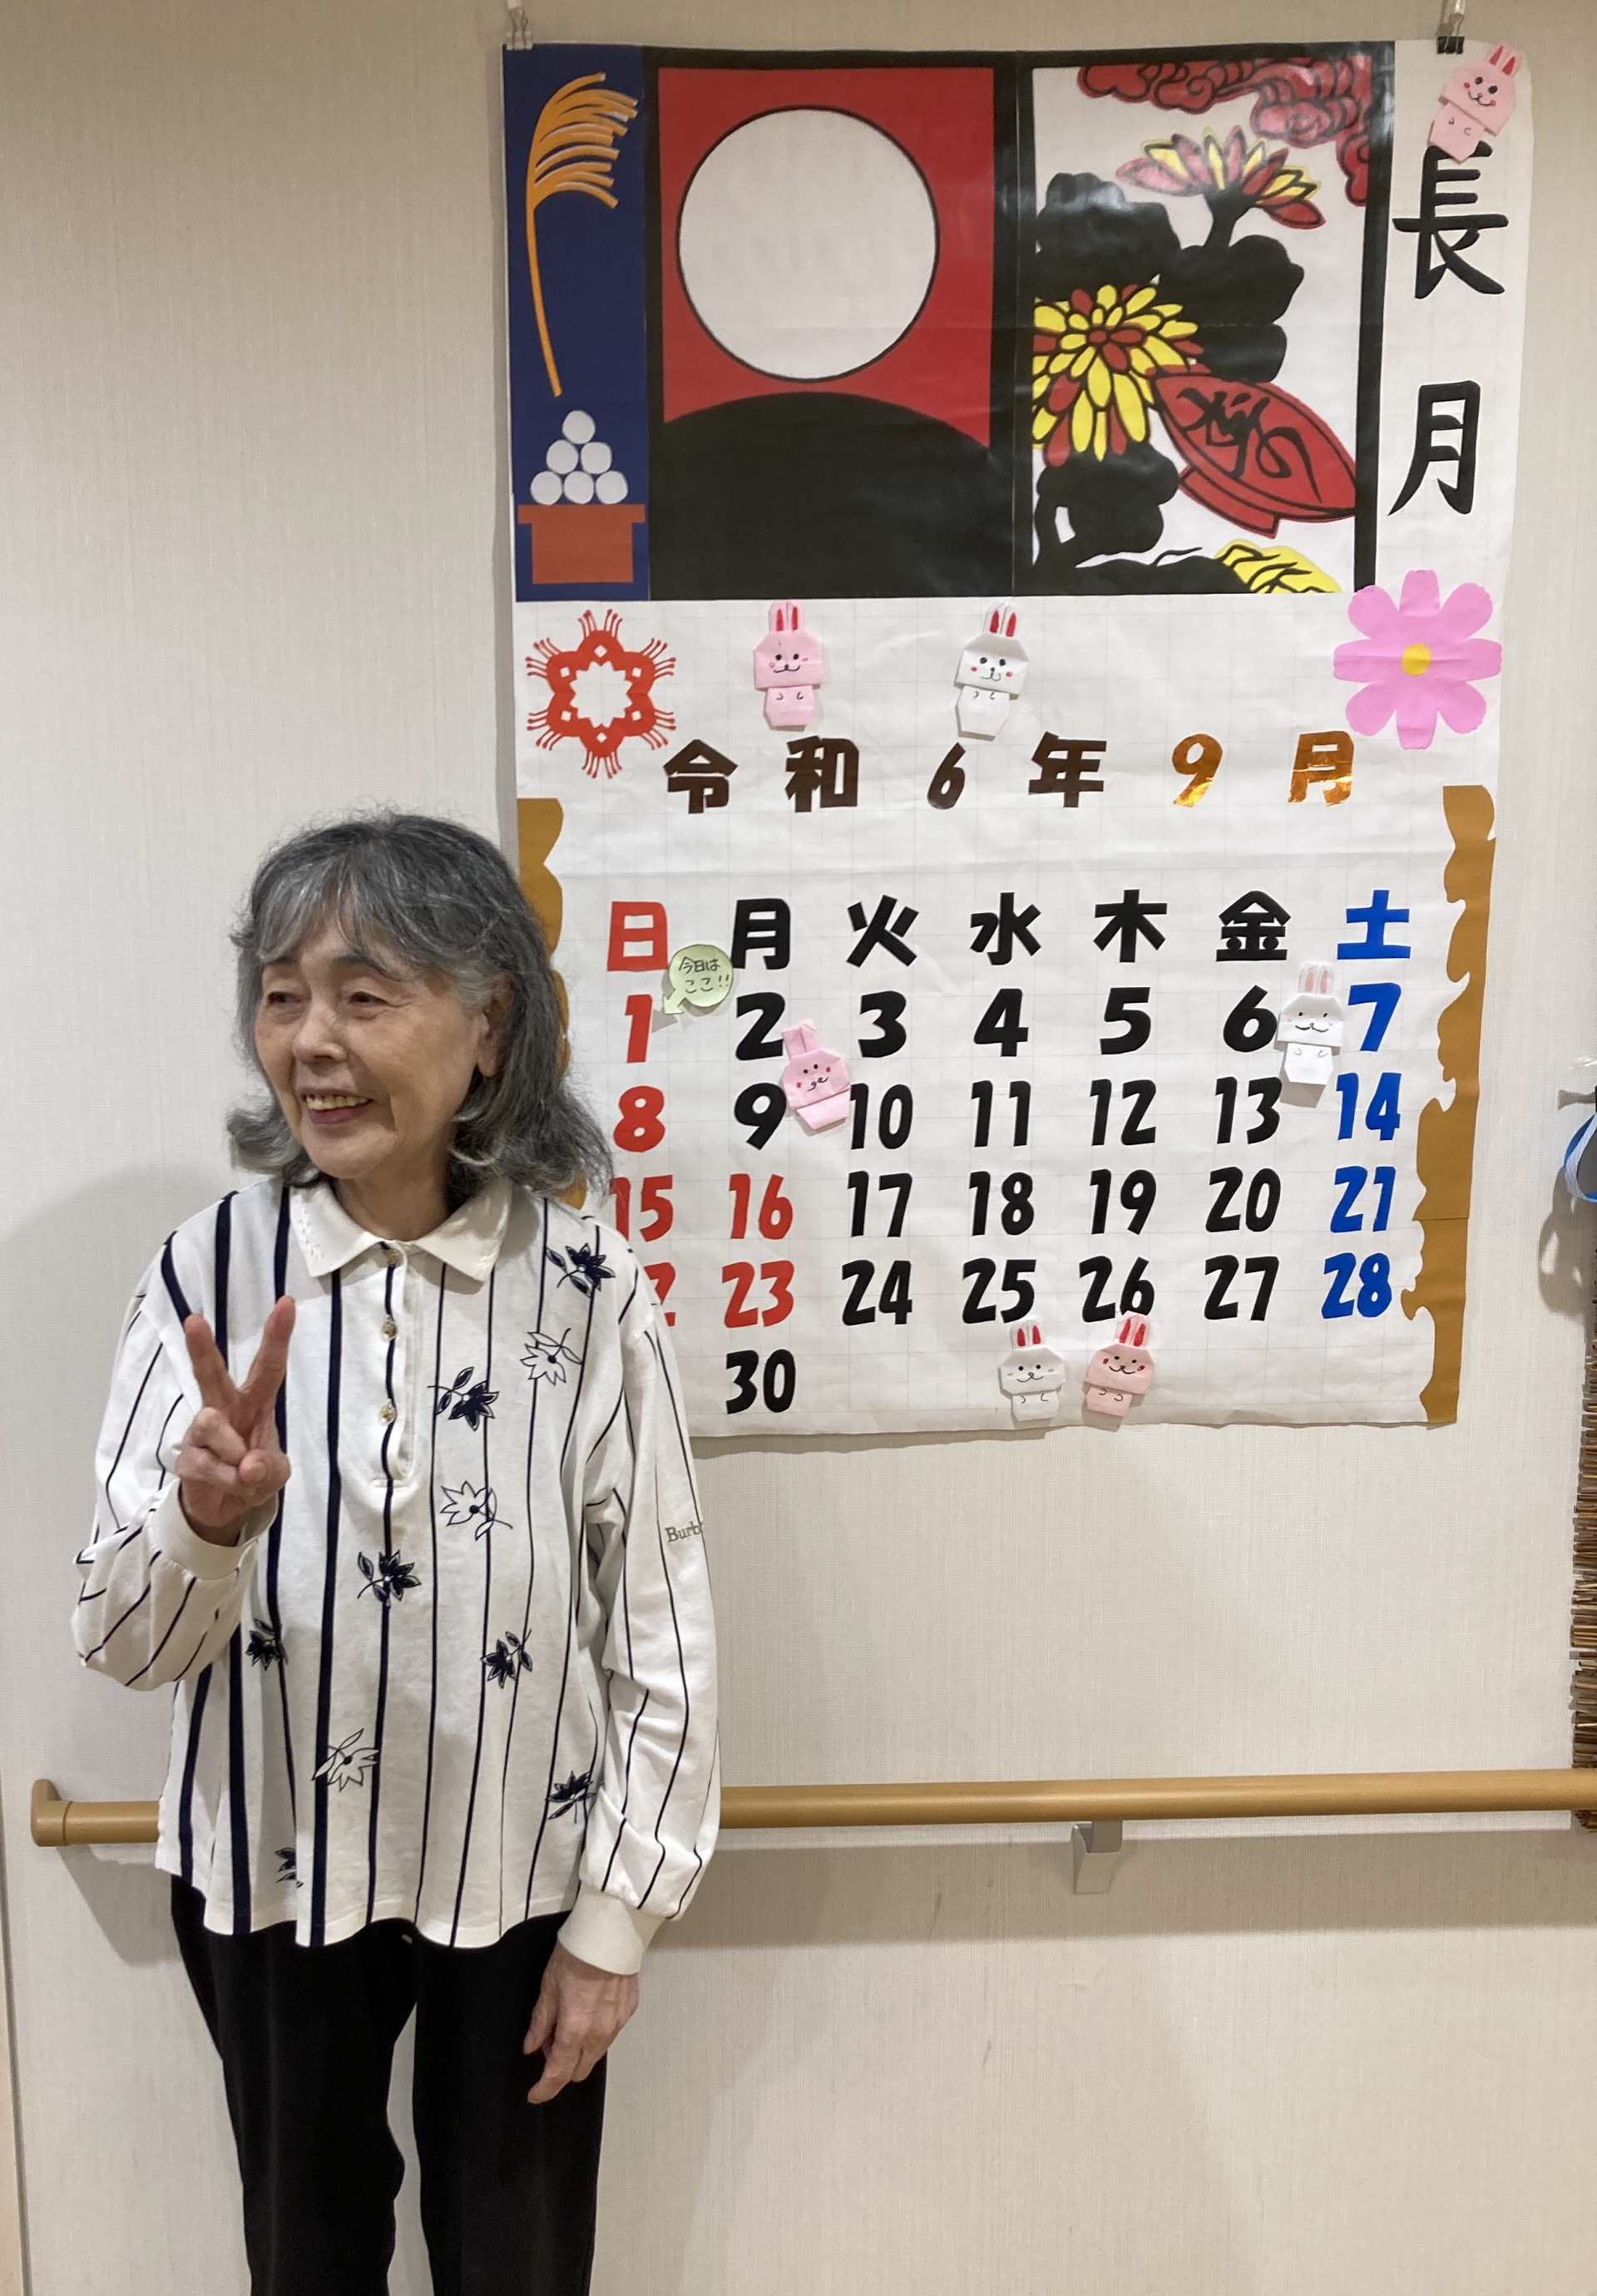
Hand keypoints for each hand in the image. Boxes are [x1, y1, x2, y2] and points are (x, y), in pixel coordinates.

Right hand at [176, 1299, 295, 1543]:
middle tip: (193, 1321)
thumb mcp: (276, 1474)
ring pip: (210, 1424)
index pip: (268, 1367)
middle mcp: (224, 1409)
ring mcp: (200, 1432)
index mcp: (254, 1402)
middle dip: (202, 1348)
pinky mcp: (184, 1458)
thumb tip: (248, 1466)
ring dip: (233, 1454)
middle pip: (210, 1374)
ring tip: (242, 1472)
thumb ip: (269, 1468)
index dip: (277, 1336)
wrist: (226, 1509)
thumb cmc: (255, 1475)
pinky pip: (206, 1464)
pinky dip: (226, 1481)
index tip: (286, 1304)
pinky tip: (228, 1485)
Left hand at [523, 1941, 637, 2102]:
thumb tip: (531, 2046)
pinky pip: (610, 2034)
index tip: (535, 2094)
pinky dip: (596, 2032)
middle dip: (563, 2067)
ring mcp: (617, 2023)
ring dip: (580, 2050)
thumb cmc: (576, 1954)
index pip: (558, 2073)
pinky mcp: (629, 2010)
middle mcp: (599, 2034)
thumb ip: (541, 2022)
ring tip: (569, 2022)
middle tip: (549, 2042)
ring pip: (596, 2053)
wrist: (612, 1931)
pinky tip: (589, 2010)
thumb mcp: (548, 1986)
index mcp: (575, 2030)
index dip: (545, 2089)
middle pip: (580, 2070)